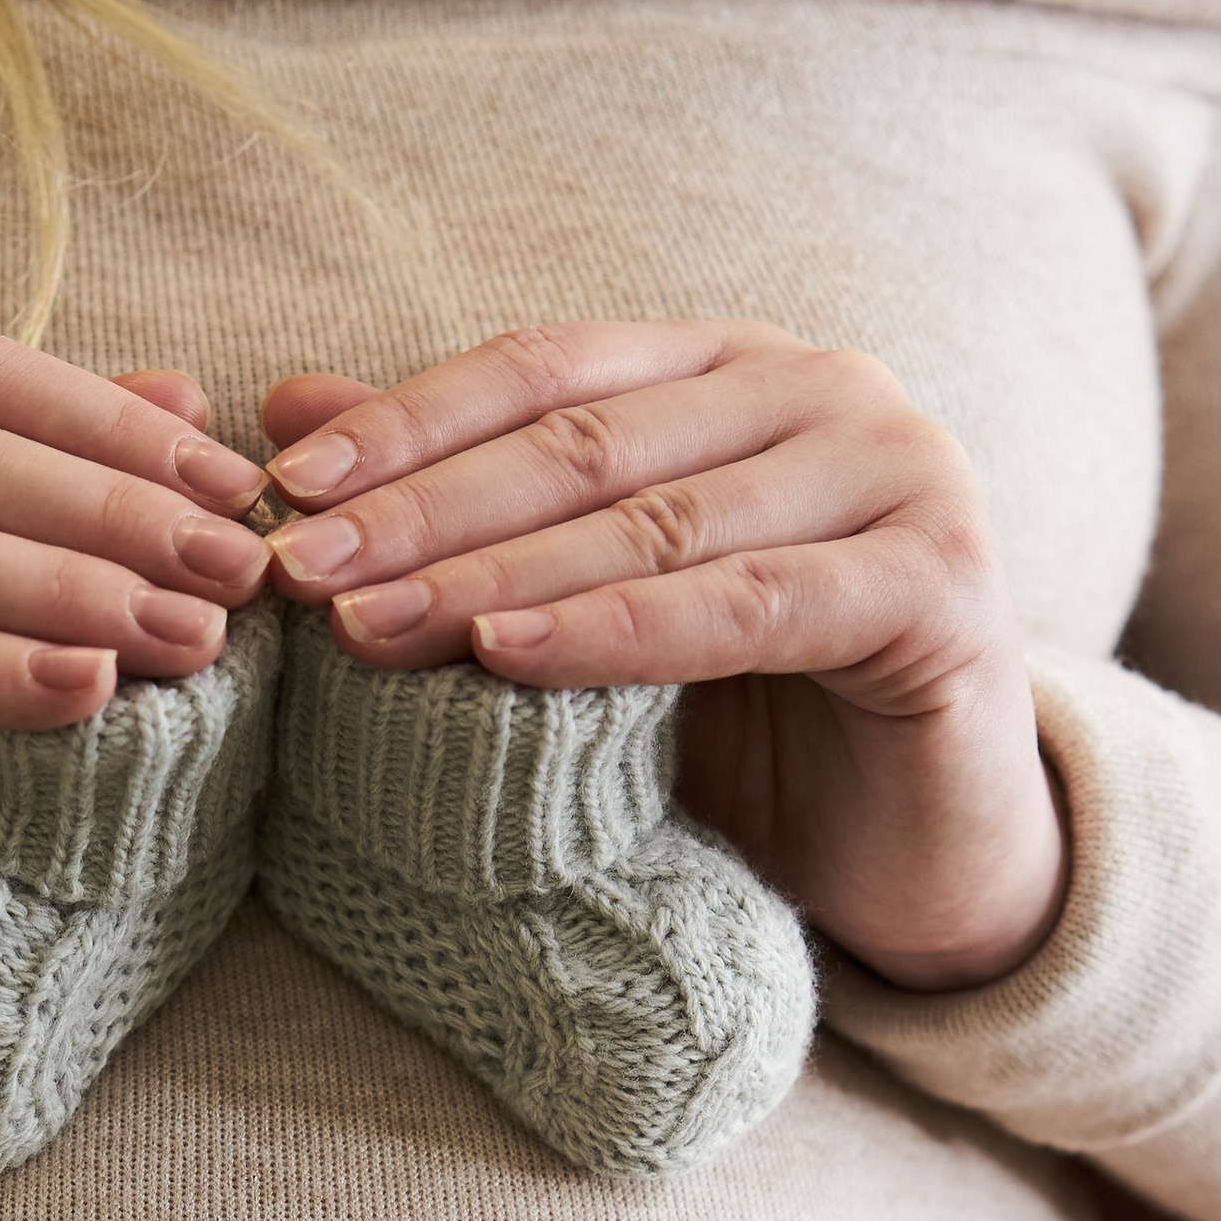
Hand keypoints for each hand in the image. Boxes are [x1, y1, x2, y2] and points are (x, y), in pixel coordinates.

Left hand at [260, 325, 1064, 987]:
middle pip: (585, 442)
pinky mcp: (939, 583)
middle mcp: (823, 390)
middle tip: (300, 571)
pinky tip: (508, 657)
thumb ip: (463, 500)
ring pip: (653, 521)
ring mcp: (896, 474)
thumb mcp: (585, 607)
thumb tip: (288, 403)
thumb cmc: (747, 725)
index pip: (544, 371)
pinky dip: (620, 632)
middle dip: (426, 511)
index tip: (280, 488)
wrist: (922, 852)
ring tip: (370, 626)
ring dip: (497, 577)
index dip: (407, 424)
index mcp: (730, 368)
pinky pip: (748, 605)